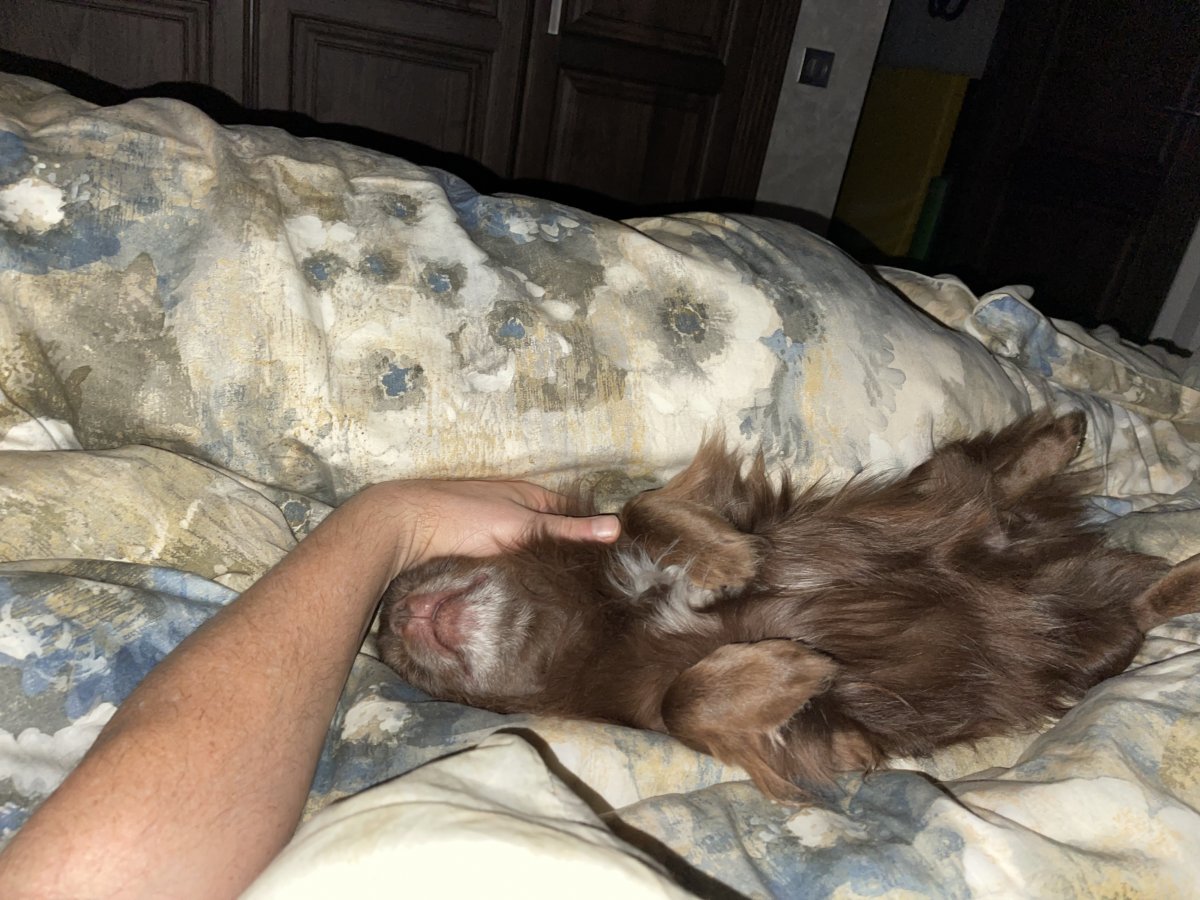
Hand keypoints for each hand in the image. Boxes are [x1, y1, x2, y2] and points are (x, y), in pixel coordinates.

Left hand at [348, 479, 621, 578]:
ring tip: (568, 596)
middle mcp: (512, 508)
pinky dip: (520, 576)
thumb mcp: (520, 524)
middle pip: (551, 532)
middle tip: (594, 586)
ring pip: (528, 551)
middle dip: (569, 553)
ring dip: (543, 568)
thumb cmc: (460, 519)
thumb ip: (566, 530)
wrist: (400, 529)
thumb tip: (616, 529)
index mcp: (528, 494)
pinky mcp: (474, 550)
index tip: (614, 561)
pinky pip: (507, 564)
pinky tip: (529, 595)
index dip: (593, 533)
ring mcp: (492, 529)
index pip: (574, 513)